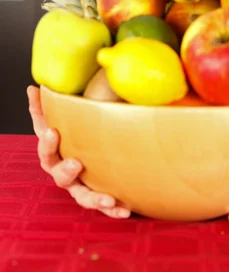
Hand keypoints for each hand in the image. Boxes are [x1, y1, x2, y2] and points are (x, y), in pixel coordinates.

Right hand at [27, 85, 130, 218]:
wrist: (96, 149)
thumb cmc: (75, 131)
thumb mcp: (63, 115)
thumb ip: (46, 105)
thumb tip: (32, 88)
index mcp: (55, 153)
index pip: (45, 149)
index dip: (46, 142)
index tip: (52, 131)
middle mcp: (65, 172)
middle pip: (60, 176)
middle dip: (67, 170)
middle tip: (76, 163)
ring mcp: (82, 186)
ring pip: (83, 196)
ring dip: (95, 198)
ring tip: (108, 198)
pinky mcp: (99, 195)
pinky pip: (105, 206)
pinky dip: (114, 209)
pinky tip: (125, 209)